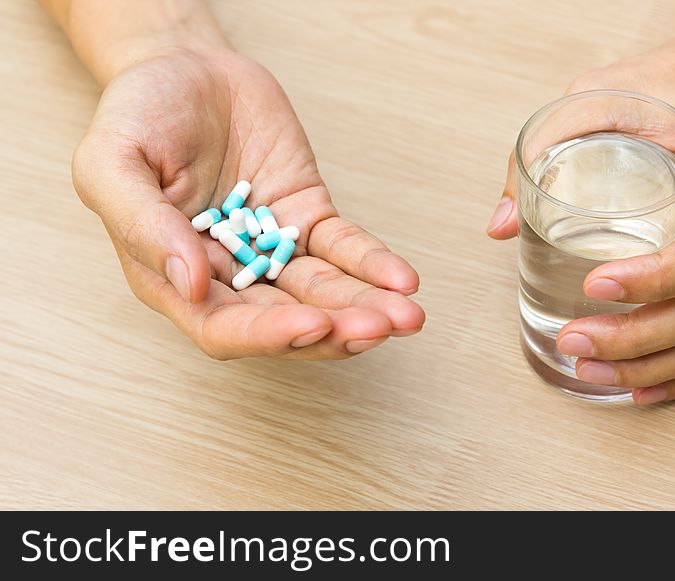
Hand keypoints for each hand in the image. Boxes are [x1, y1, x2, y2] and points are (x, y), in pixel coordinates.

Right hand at [74, 47, 423, 358]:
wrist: (185, 68)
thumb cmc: (137, 116)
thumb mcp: (111, 162)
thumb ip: (143, 224)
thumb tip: (191, 284)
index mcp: (172, 277)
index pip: (222, 327)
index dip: (268, 335)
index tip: (313, 325)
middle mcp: (227, 276)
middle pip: (285, 319)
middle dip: (334, 328)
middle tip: (378, 327)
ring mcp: (272, 249)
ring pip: (323, 292)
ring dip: (365, 307)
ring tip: (407, 315)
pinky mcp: (306, 219)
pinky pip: (343, 248)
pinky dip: (373, 264)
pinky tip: (403, 280)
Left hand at [488, 44, 674, 403]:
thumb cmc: (661, 87)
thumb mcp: (597, 93)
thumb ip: (548, 145)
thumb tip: (500, 225)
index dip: (658, 279)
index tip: (594, 284)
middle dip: (641, 336)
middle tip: (575, 341)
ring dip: (654, 363)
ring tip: (590, 369)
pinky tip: (637, 387)